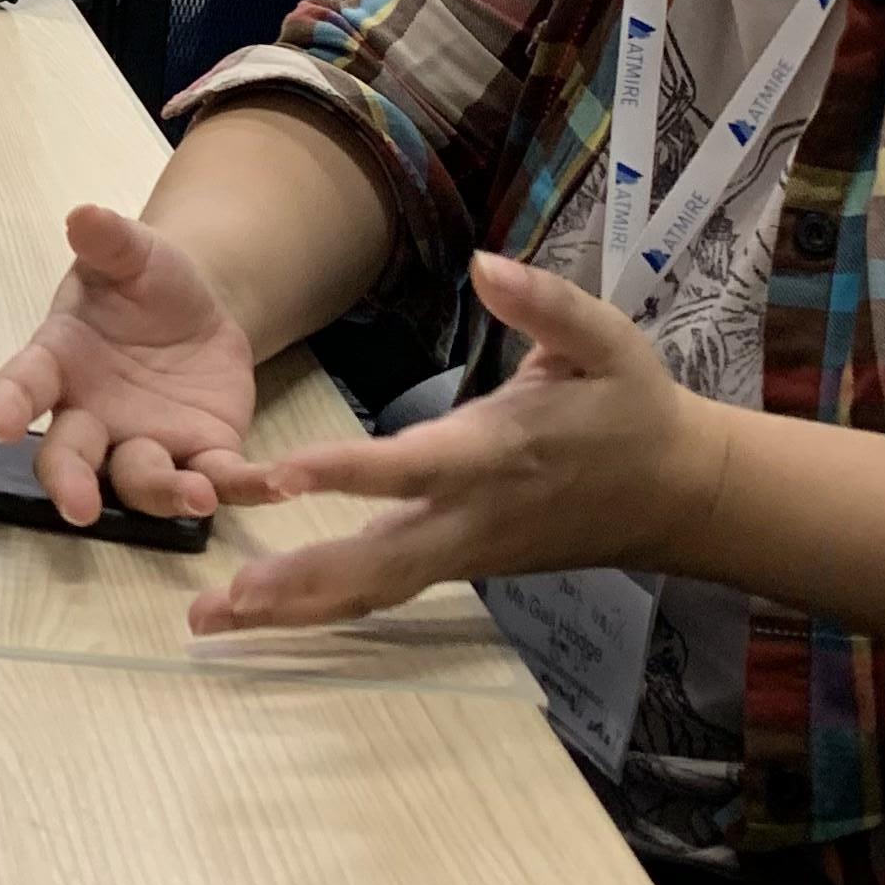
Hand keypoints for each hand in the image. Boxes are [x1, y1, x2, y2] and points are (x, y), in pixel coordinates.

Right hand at [0, 200, 265, 527]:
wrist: (196, 309)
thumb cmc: (143, 282)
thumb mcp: (131, 254)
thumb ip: (109, 241)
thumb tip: (84, 215)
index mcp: (60, 362)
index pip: (23, 385)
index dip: (6, 405)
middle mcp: (92, 416)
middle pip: (70, 458)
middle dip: (71, 483)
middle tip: (78, 507)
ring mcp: (146, 443)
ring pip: (142, 481)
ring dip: (165, 493)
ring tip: (196, 497)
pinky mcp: (203, 454)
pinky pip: (220, 478)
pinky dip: (247, 487)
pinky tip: (280, 484)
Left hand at [185, 253, 717, 638]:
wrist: (675, 493)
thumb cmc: (633, 407)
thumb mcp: (607, 342)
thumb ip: (546, 304)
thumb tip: (486, 263)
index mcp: (497, 453)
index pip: (411, 468)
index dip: (345, 472)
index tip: (278, 475)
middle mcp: (470, 516)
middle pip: (377, 562)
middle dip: (300, 581)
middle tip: (224, 599)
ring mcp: (462, 551)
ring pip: (371, 590)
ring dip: (293, 608)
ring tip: (209, 620)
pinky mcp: (456, 564)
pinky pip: (382, 592)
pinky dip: (321, 605)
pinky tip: (261, 615)